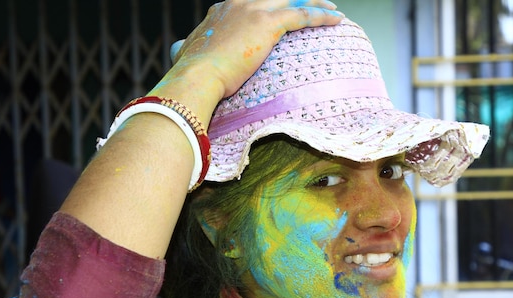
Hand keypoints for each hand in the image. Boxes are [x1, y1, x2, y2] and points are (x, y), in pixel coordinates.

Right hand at [170, 0, 343, 99]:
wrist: (196, 76)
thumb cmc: (191, 73)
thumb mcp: (184, 54)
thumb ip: (184, 49)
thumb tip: (175, 50)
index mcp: (221, 9)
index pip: (251, 1)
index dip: (268, 5)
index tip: (279, 11)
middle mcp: (238, 3)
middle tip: (311, 3)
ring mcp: (253, 10)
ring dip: (315, 1)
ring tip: (331, 8)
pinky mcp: (268, 23)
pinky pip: (303, 14)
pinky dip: (321, 14)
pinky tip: (337, 18)